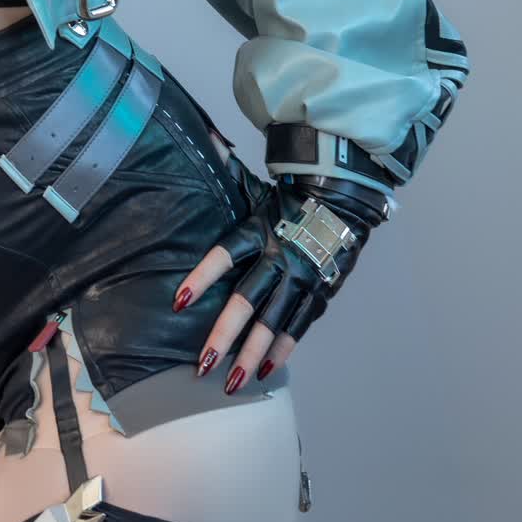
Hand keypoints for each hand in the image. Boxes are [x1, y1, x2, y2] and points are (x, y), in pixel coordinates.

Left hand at [171, 174, 385, 391]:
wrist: (344, 199)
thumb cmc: (287, 198)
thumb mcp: (253, 185)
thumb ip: (224, 167)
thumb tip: (202, 138)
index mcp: (258, 229)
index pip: (225, 254)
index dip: (202, 277)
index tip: (177, 300)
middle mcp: (279, 257)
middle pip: (249, 301)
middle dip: (225, 334)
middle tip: (202, 363)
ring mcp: (302, 278)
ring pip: (274, 323)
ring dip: (251, 354)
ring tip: (230, 383)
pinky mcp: (320, 293)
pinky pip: (299, 326)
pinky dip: (283, 350)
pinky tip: (265, 371)